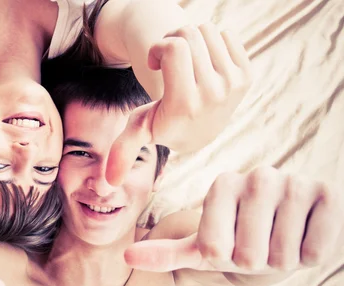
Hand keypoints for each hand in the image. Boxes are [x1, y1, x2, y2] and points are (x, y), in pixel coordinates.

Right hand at [107, 23, 251, 185]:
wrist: (201, 131)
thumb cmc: (164, 123)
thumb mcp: (141, 132)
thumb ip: (123, 151)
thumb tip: (110, 181)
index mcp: (186, 103)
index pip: (175, 46)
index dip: (160, 47)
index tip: (157, 65)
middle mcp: (214, 93)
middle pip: (189, 35)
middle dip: (173, 40)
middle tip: (170, 62)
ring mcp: (233, 83)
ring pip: (208, 31)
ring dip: (192, 41)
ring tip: (186, 62)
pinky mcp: (247, 74)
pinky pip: (226, 36)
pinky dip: (211, 45)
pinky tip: (204, 65)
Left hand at [125, 167, 342, 273]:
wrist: (283, 239)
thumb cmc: (238, 243)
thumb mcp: (201, 249)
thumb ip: (165, 253)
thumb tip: (128, 257)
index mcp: (222, 185)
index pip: (213, 246)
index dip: (223, 259)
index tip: (229, 247)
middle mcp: (257, 176)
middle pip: (249, 253)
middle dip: (254, 264)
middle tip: (259, 249)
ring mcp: (293, 182)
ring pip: (282, 253)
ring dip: (281, 261)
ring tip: (280, 244)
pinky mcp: (326, 193)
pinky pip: (314, 249)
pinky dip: (308, 257)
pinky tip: (305, 238)